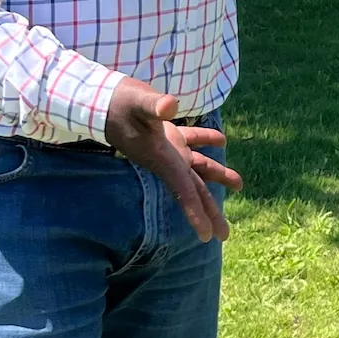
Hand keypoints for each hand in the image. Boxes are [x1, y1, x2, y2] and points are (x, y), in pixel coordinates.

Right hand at [104, 77, 241, 242]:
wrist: (99, 101)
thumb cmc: (117, 104)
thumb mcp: (137, 103)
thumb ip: (154, 106)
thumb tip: (169, 106)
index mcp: (163, 160)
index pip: (184, 191)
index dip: (196, 213)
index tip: (207, 236)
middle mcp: (167, 160)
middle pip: (194, 190)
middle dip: (210, 211)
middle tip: (225, 235)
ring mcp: (169, 149)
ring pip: (199, 167)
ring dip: (219, 175)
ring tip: (239, 184)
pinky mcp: (167, 135)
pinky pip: (191, 141)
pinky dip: (206, 139)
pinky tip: (221, 140)